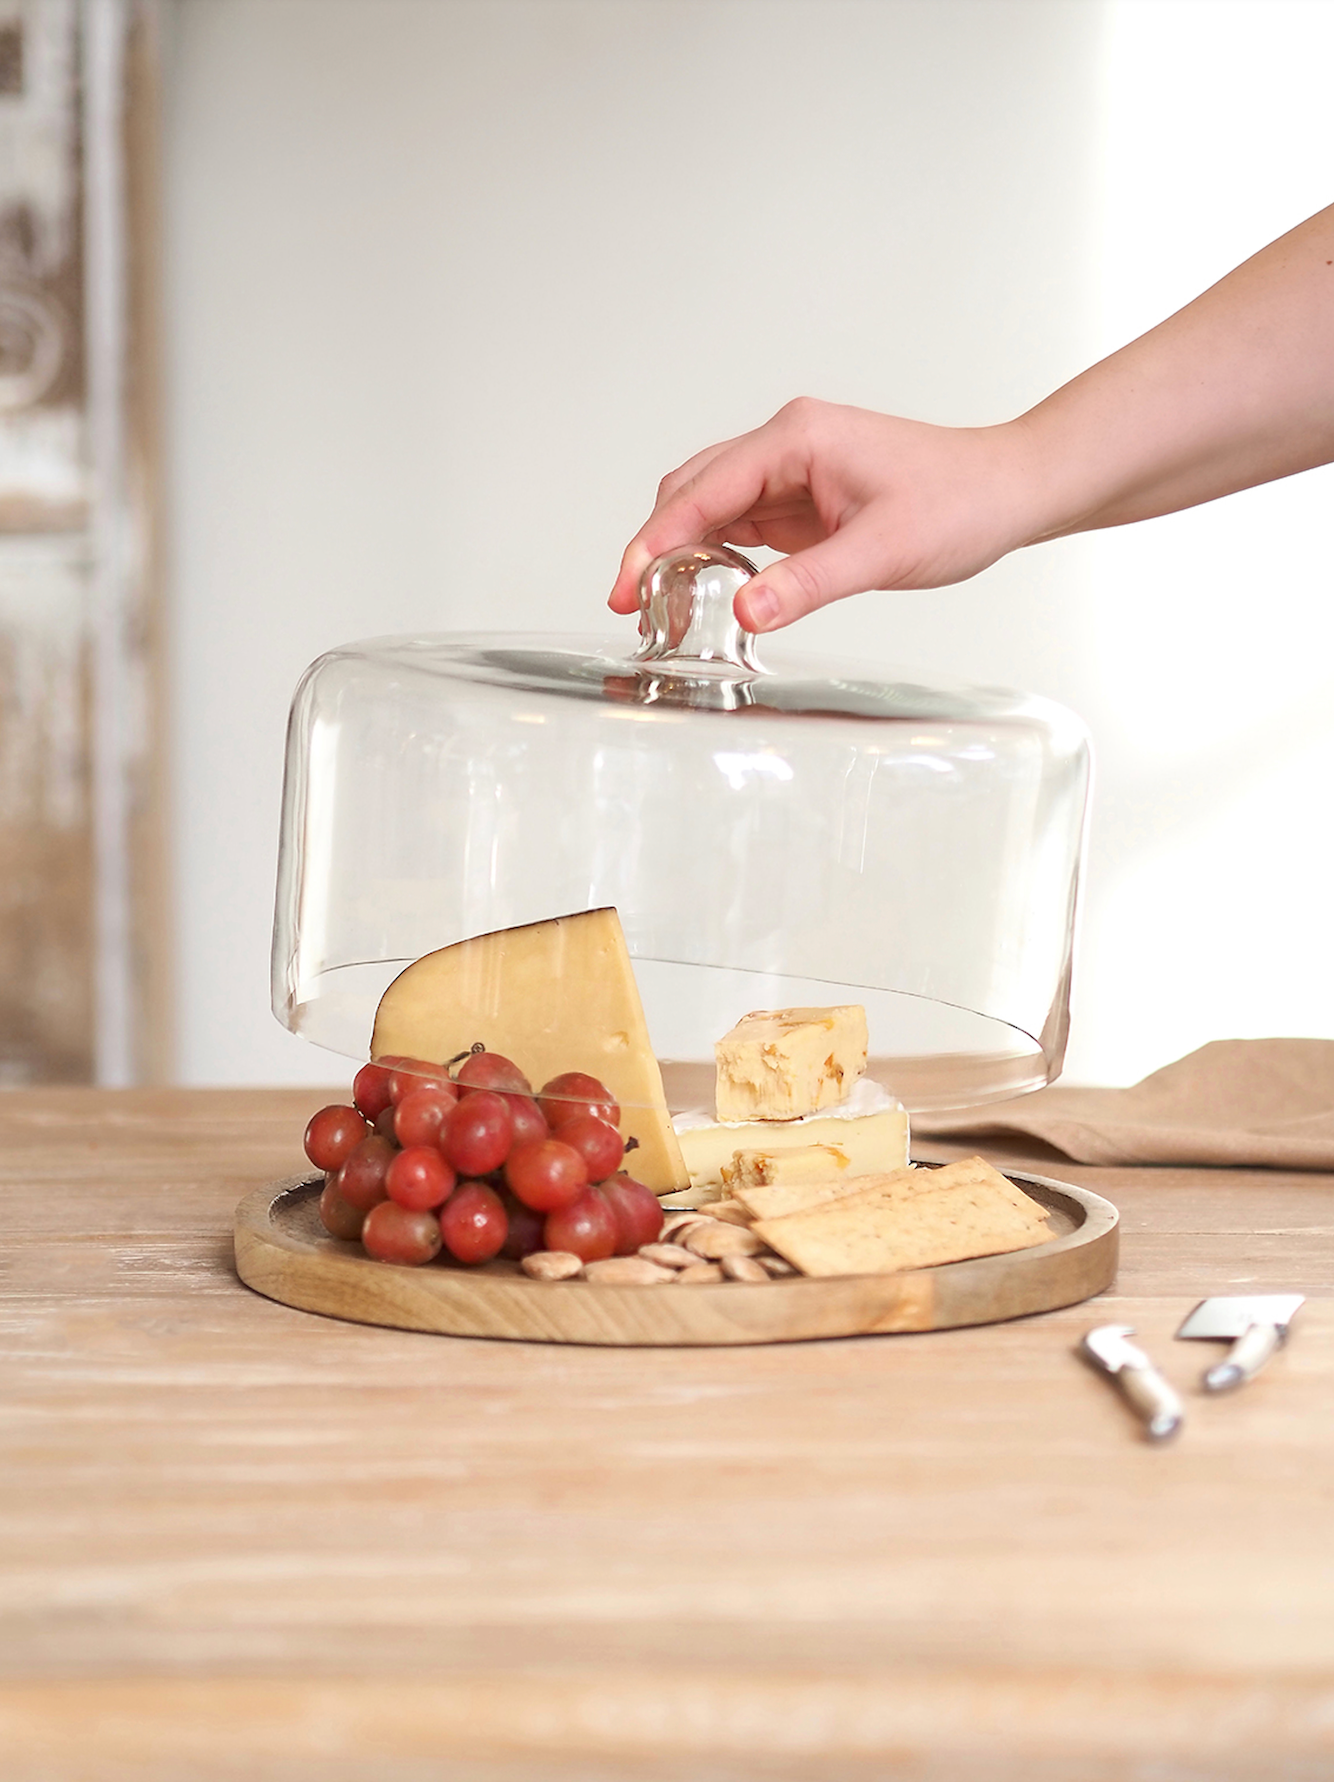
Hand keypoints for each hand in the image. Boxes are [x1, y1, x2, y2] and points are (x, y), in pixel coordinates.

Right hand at [609, 397, 1039, 632]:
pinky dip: (716, 554)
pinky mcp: (804, 497)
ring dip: (682, 551)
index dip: (654, 541)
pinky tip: (706, 590)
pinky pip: (742, 522)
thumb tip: (746, 612)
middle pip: (692, 489)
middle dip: (655, 545)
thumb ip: (809, 583)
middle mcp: (787, 444)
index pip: (702, 489)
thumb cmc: (960, 503)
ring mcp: (793, 469)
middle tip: (631, 605)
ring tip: (659, 606)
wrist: (1008, 491)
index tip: (624, 586)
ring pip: (712, 505)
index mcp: (797, 437)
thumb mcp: (882, 552)